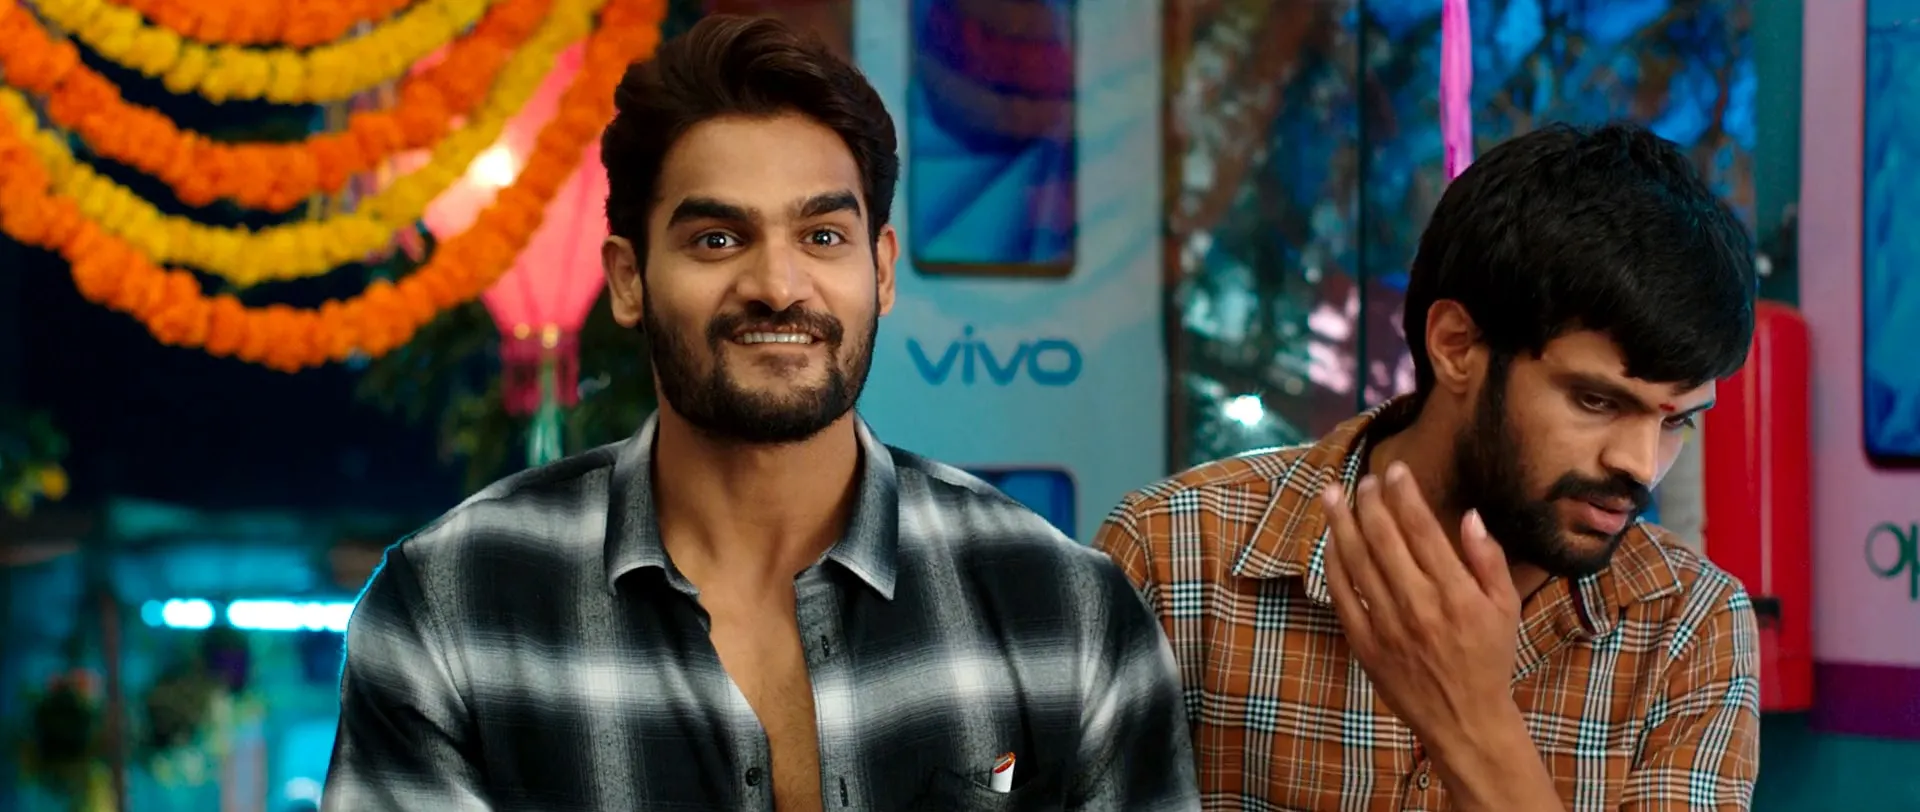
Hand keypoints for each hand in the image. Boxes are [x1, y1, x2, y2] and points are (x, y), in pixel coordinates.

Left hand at [1320, 462, 1523, 750]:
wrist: (1464, 718)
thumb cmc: (1488, 658)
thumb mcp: (1505, 607)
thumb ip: (1488, 559)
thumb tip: (1470, 516)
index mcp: (1456, 593)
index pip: (1422, 530)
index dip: (1404, 494)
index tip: (1394, 470)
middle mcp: (1418, 605)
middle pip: (1383, 538)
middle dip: (1369, 500)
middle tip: (1363, 479)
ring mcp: (1387, 624)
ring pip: (1356, 561)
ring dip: (1341, 522)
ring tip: (1332, 494)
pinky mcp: (1364, 643)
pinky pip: (1341, 594)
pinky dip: (1333, 563)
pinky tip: (1330, 540)